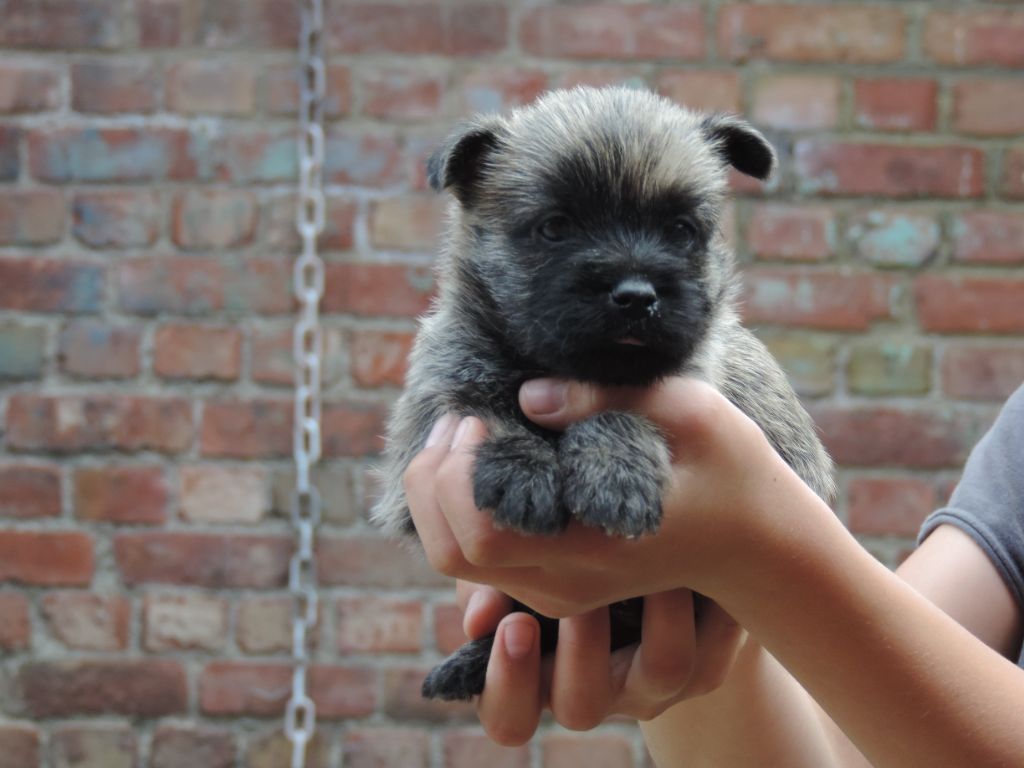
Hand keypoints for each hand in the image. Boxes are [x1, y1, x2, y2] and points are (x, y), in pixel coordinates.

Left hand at [404, 377, 796, 613]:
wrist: (758, 541)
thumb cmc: (731, 468)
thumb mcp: (691, 412)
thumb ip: (608, 399)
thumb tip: (526, 397)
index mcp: (593, 549)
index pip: (480, 538)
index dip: (455, 476)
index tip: (481, 418)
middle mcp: (564, 582)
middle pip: (450, 553)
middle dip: (431, 480)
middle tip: (458, 419)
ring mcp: (556, 588)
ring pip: (454, 558)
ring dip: (438, 491)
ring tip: (462, 431)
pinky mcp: (555, 580)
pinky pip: (476, 555)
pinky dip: (456, 505)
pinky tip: (479, 456)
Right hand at [457, 580, 744, 744]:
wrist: (637, 564)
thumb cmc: (554, 563)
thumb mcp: (515, 571)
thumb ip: (491, 587)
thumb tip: (478, 617)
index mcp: (534, 678)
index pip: (508, 717)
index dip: (507, 682)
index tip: (515, 625)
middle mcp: (591, 692)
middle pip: (580, 705)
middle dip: (578, 647)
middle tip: (578, 591)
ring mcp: (650, 686)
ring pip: (662, 670)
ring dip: (656, 614)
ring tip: (647, 557)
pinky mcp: (705, 666)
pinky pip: (716, 645)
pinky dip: (711, 602)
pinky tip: (701, 550)